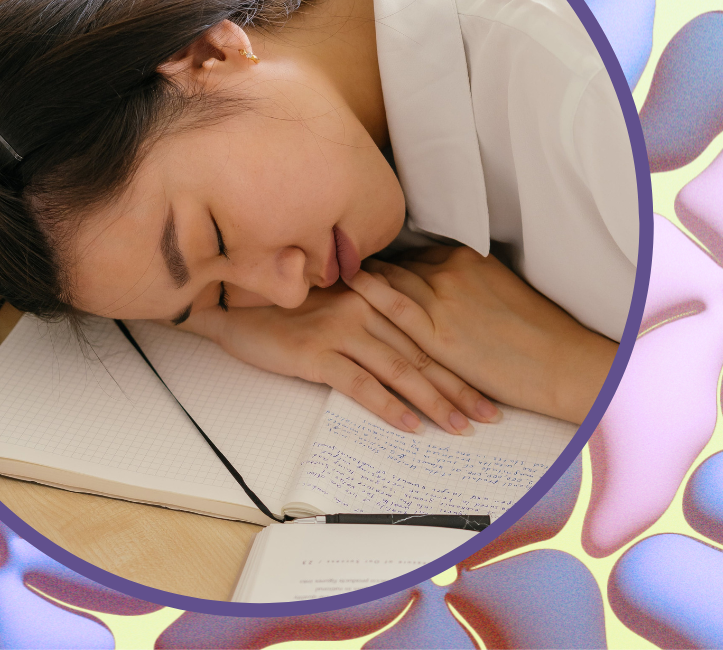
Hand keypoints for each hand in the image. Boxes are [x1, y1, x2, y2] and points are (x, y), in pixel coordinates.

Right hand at [177, 283, 501, 434]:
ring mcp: (339, 329)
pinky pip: (360, 384)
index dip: (458, 360)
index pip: (424, 332)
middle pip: (421, 352)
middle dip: (459, 387)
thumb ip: (369, 318)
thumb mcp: (334, 305)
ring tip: (458, 427)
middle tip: (489, 415)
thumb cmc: (284, 310)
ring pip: (399, 369)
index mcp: (371, 295)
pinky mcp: (315, 353)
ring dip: (433, 402)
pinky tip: (409, 426)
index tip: (486, 384)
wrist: (233, 308)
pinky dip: (388, 407)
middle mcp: (361, 308)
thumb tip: (407, 351)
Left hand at [344, 246, 615, 424]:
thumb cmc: (537, 335)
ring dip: (360, 277)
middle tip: (336, 260)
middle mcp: (451, 270)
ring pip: (390, 279)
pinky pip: (393, 303)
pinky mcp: (437, 329)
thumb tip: (444, 294)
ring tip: (331, 273)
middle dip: (368, 265)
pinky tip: (346, 284)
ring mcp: (443, 297)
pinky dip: (367, 291)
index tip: (367, 261)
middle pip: (397, 264)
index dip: (390, 262)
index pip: (415, 256)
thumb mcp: (499, 294)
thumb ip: (466, 286)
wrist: (559, 362)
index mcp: (466, 259)